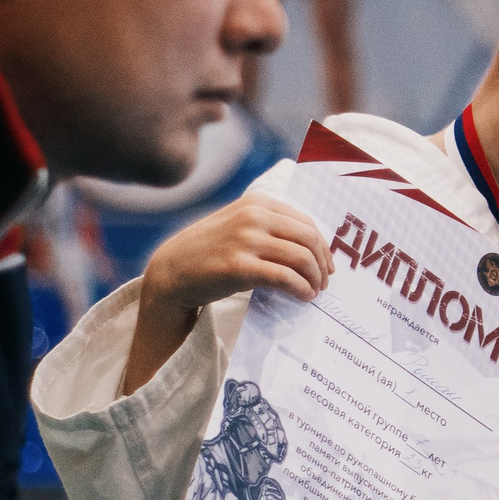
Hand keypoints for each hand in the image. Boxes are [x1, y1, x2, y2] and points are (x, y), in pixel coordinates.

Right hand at [123, 197, 331, 394]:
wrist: (171, 271)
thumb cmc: (208, 250)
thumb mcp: (238, 224)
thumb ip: (270, 225)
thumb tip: (311, 244)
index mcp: (257, 203)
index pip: (306, 223)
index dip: (322, 246)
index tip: (327, 264)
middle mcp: (253, 217)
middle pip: (309, 239)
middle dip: (322, 263)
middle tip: (324, 281)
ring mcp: (246, 240)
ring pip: (300, 258)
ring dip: (314, 278)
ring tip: (314, 291)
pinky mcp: (239, 267)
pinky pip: (285, 277)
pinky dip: (301, 288)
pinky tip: (303, 296)